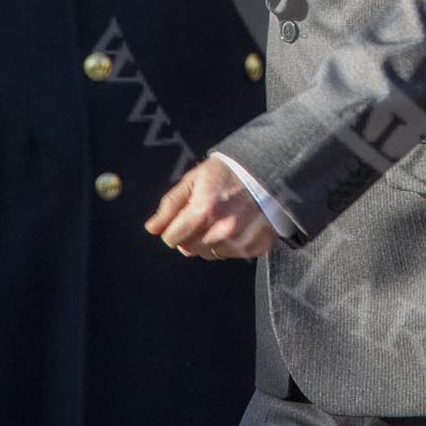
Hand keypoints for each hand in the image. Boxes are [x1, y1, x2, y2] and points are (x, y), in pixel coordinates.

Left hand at [147, 156, 279, 259]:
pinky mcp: (255, 247)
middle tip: (204, 215)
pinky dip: (229, 243)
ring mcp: (241, 240)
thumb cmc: (228, 172)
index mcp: (203, 210)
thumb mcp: (196, 179)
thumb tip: (152, 229)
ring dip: (209, 240)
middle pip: (188, 248)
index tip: (183, 218)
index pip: (172, 238)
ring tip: (222, 217)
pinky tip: (238, 223)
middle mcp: (223, 229)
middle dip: (190, 234)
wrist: (272, 171)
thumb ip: (171, 205)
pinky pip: (230, 253)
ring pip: (208, 253)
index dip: (174, 227)